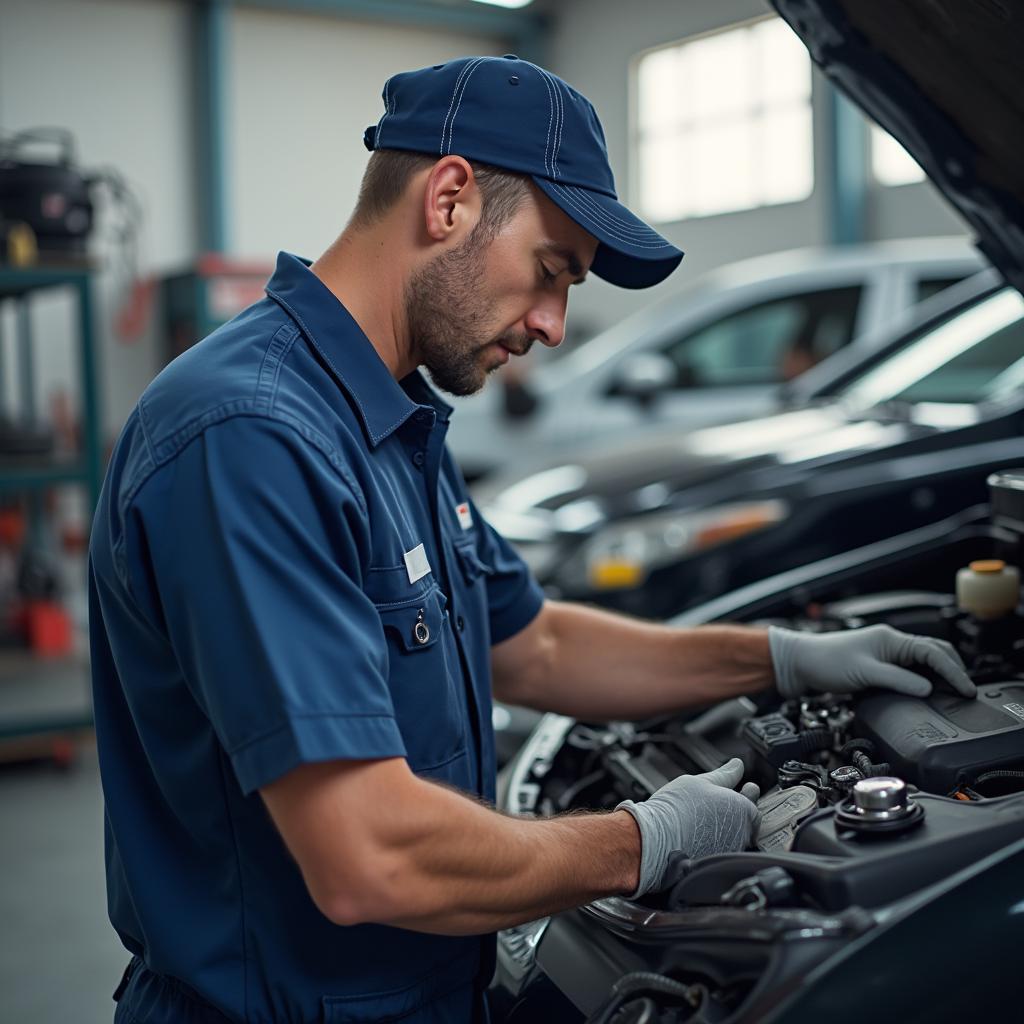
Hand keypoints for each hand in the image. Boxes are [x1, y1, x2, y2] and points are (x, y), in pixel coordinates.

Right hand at [616, 758, 759, 897]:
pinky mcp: (717, 864)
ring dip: (725, 829)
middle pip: (746, 823)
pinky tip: (699, 836)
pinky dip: (714, 843)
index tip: (740, 789)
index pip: (753, 804)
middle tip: (719, 805)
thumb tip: (737, 765)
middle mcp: (742, 834)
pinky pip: (722, 851)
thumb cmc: (676, 809)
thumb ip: (724, 774)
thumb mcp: (699, 781)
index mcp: (743, 810)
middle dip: (736, 813)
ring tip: (704, 820)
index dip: (745, 795)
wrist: (657, 840)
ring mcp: (731, 852)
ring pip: (734, 838)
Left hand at [769, 624, 975, 698]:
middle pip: (934, 653)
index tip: (966, 690)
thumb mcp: (865, 673)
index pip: (934, 653)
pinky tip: (927, 691)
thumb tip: (927, 689)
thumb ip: (898, 680)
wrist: (800, 663)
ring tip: (952, 693)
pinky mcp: (878, 664)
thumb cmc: (825, 662)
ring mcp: (885, 653)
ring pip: (923, 661)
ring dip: (939, 674)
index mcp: (892, 639)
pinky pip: (909, 670)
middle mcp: (892, 643)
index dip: (954, 672)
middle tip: (966, 691)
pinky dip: (923, 679)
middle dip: (953, 670)